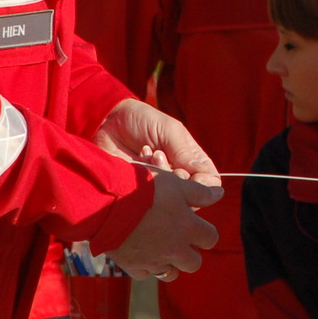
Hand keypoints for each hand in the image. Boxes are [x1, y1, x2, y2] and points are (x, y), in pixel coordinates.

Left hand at [93, 99, 221, 190]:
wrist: (108, 121)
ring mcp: (157, 186)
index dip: (203, 185)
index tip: (190, 177)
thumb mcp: (168, 130)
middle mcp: (177, 175)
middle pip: (190, 196)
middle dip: (176, 178)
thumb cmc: (142, 120)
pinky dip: (144, 177)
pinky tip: (138, 157)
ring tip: (148, 153)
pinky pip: (148, 197)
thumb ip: (185, 152)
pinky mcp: (138, 192)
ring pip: (169, 198)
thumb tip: (204, 176)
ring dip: (159, 175)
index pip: (209, 183)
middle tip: (160, 156)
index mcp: (191, 159)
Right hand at [107, 172, 220, 279]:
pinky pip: (145, 273)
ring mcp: (153, 260)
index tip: (195, 226)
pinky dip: (146, 266)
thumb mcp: (175, 183)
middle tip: (179, 238)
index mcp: (188, 228)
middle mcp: (174, 249)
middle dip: (190, 253)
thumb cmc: (143, 188)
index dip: (204, 232)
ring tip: (161, 247)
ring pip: (170, 273)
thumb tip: (220, 193)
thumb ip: (200, 192)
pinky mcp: (132, 265)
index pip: (210, 239)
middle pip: (194, 263)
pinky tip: (141, 251)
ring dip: (170, 263)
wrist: (107, 202)